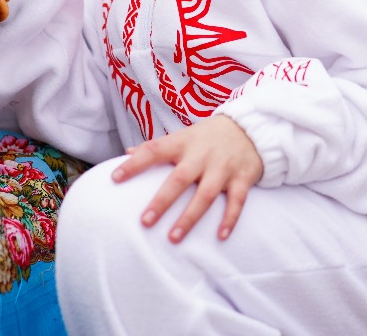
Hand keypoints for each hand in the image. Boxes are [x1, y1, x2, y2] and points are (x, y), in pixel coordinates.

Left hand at [112, 115, 262, 243]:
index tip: (115, 178)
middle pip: (180, 179)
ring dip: (189, 217)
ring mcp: (223, 167)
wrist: (251, 128)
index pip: (154, 150)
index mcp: (183, 142)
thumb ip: (157, 145)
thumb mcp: (184, 135)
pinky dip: (229, 218)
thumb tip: (127, 152)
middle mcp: (202, 154)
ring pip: (206, 194)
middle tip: (145, 222)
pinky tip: (220, 236)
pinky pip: (237, 201)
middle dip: (162, 201)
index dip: (134, 164)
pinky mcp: (242, 178)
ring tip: (173, 238)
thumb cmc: (209, 136)